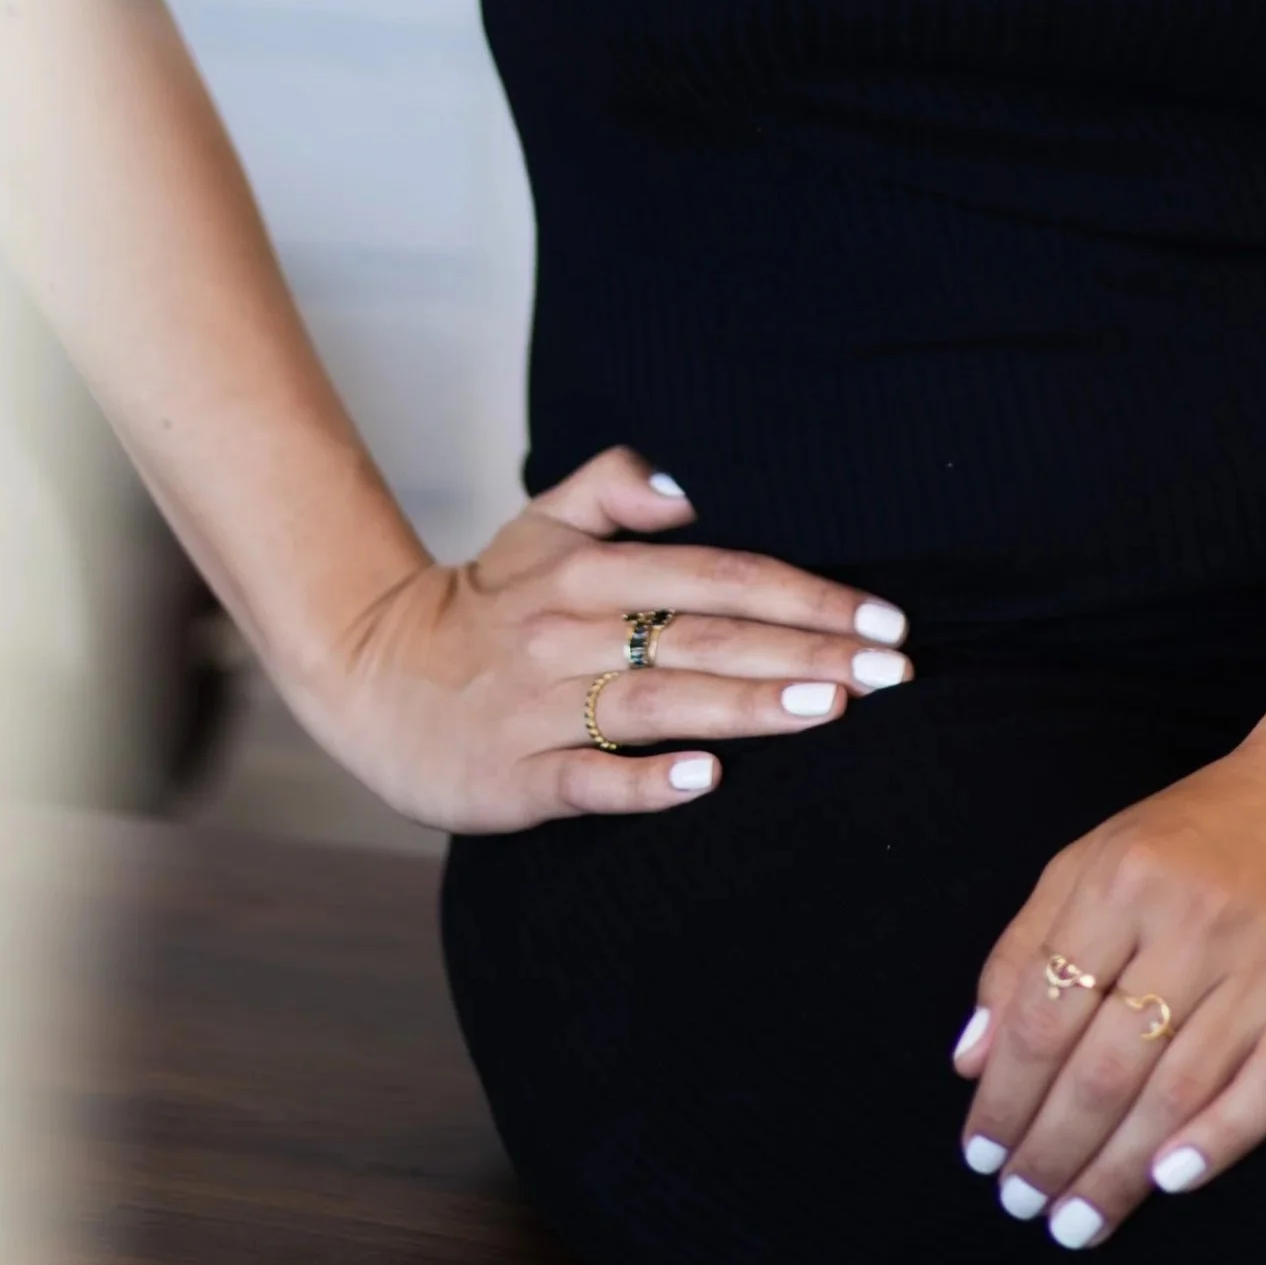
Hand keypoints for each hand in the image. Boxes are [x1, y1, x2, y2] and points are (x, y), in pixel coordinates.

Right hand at [288, 445, 912, 831]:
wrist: (374, 676)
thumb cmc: (487, 602)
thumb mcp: (540, 522)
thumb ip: (615, 486)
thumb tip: (690, 489)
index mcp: (589, 567)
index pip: (718, 574)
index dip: (804, 593)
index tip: (882, 618)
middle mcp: (571, 628)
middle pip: (706, 636)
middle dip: (805, 651)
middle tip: (891, 671)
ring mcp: (542, 704)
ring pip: (660, 700)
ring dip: (748, 705)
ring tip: (830, 709)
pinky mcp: (516, 775)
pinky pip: (588, 777)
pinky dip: (645, 778)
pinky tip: (704, 779)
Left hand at [950, 712, 1265, 1247]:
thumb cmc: (1205, 827)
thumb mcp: (1098, 855)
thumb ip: (1027, 946)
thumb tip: (971, 1058)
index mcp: (1121, 875)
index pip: (1044, 1010)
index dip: (1006, 1094)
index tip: (981, 1155)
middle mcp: (1191, 914)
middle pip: (1105, 1062)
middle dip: (1055, 1147)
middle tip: (1024, 1206)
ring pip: (1179, 1087)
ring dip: (1120, 1168)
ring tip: (1079, 1219)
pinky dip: (1219, 1138)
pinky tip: (1171, 1179)